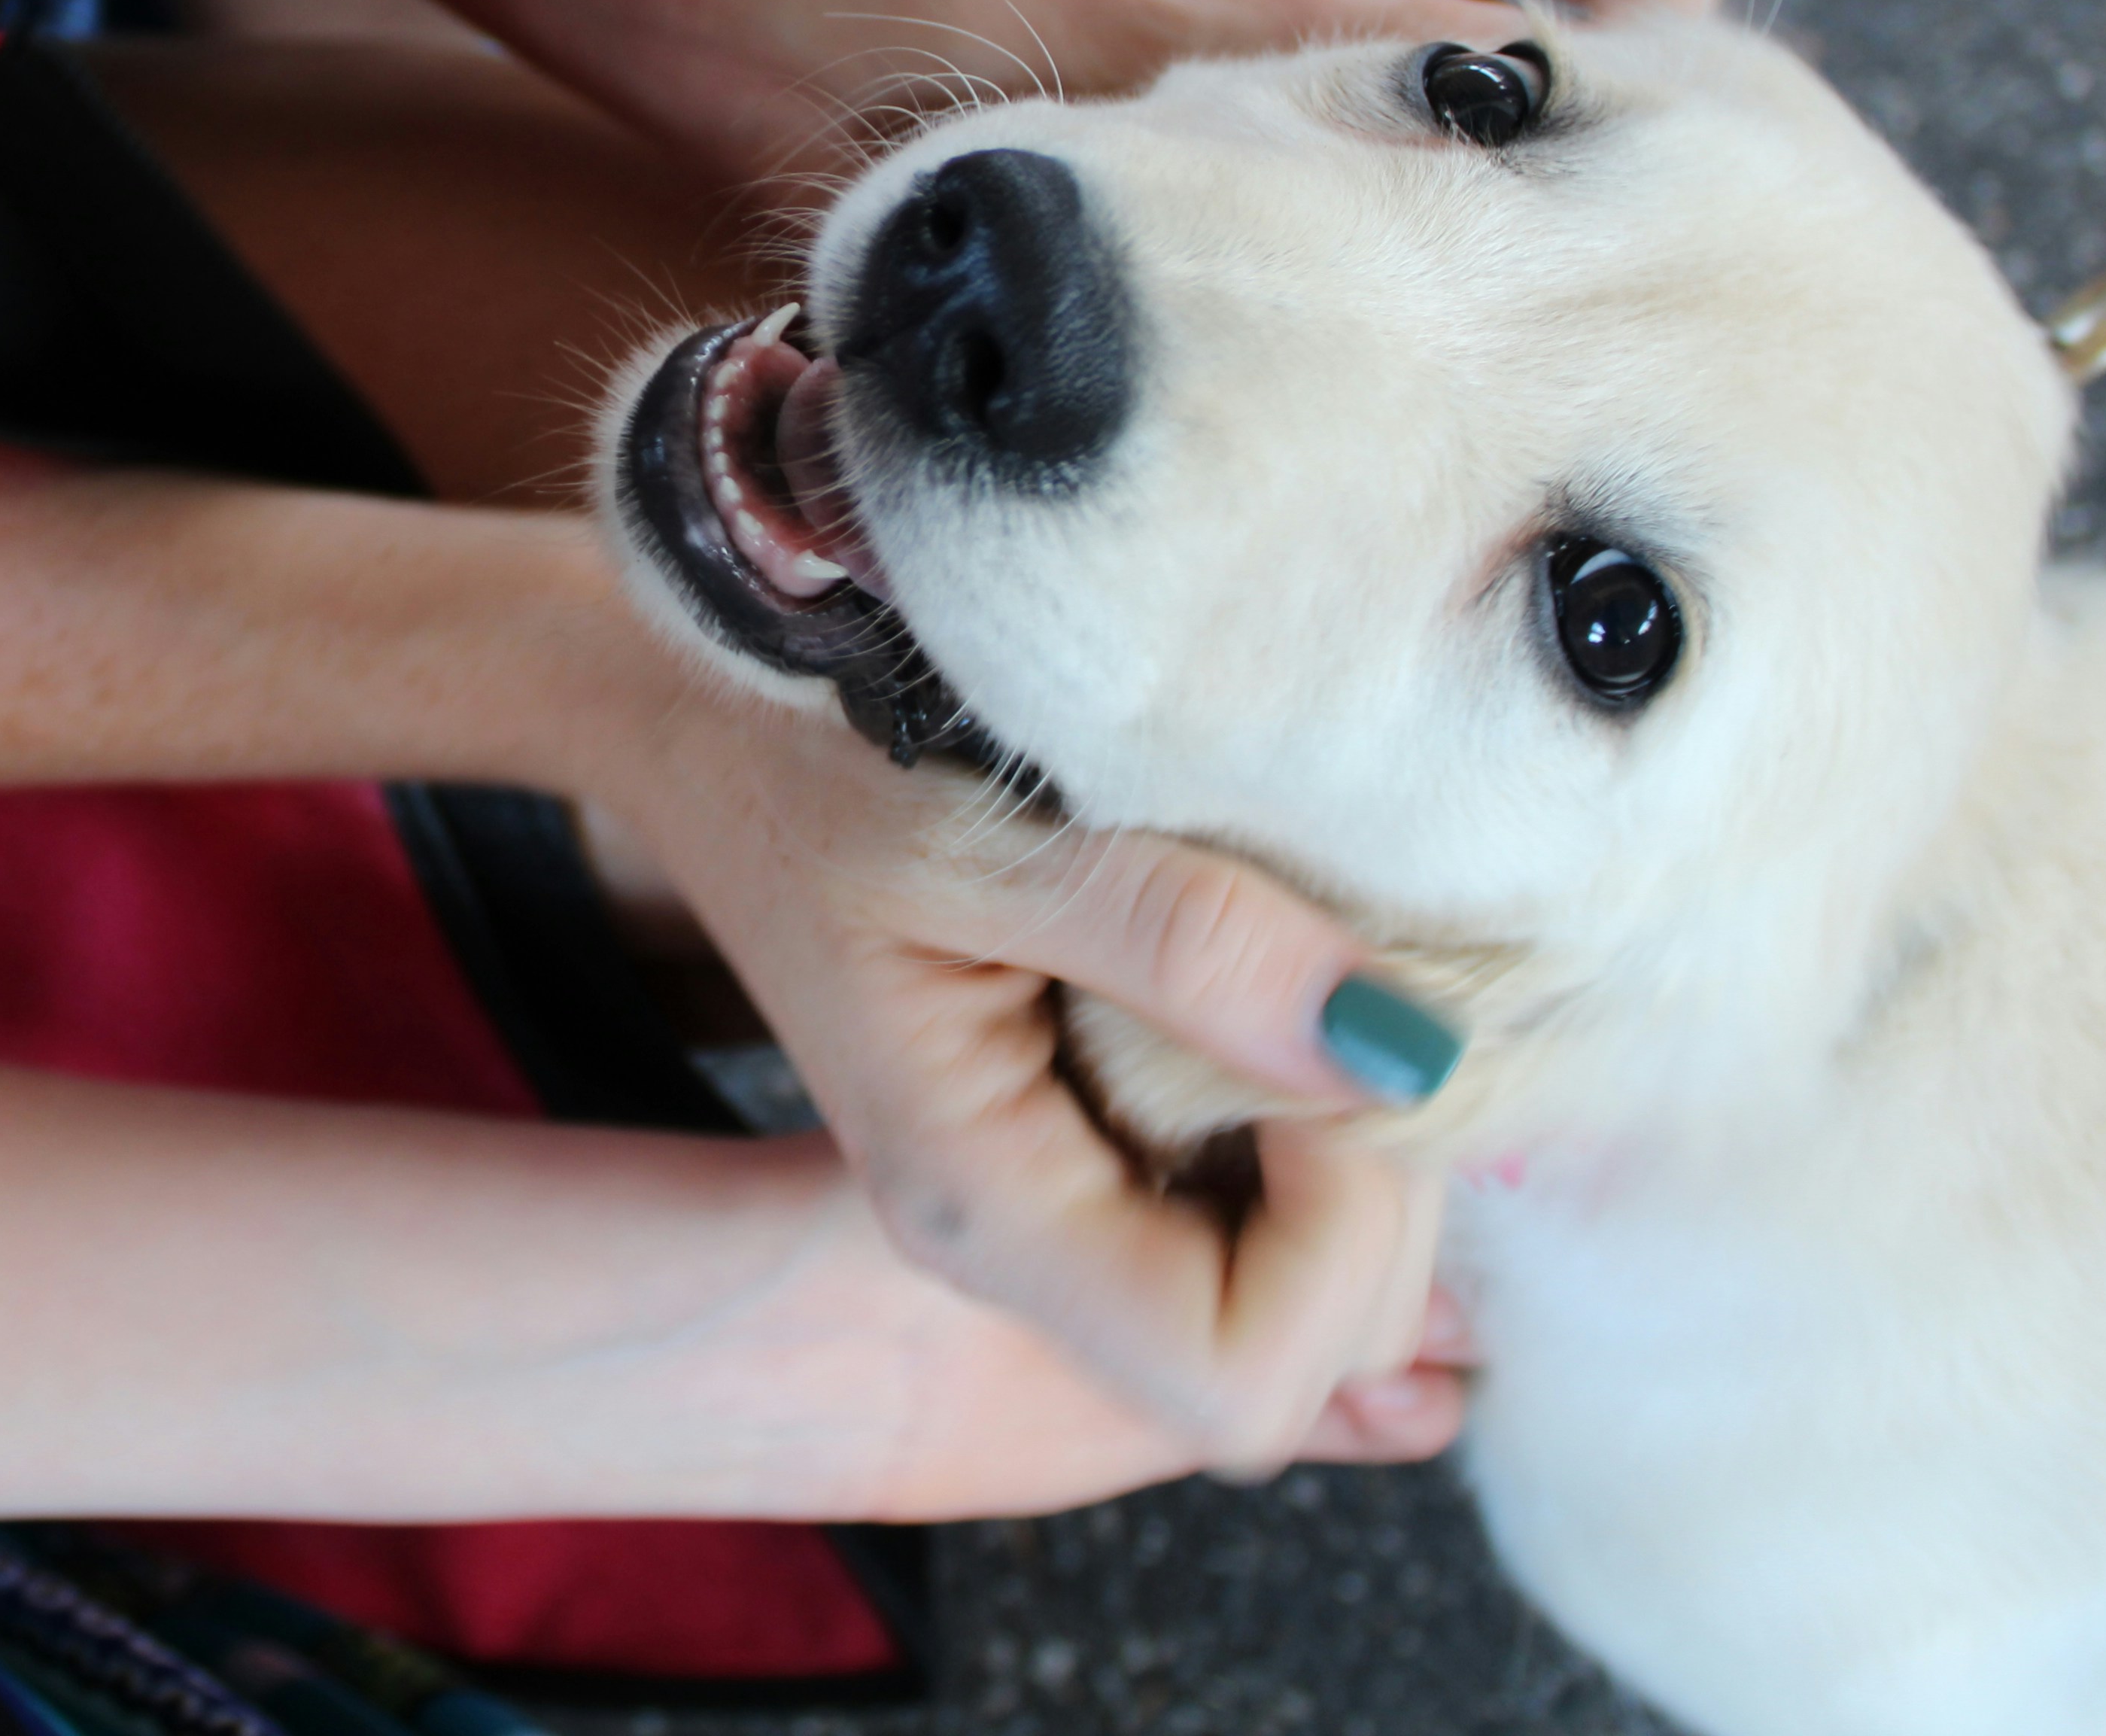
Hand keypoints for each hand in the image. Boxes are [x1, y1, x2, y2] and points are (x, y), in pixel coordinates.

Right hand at [586, 675, 1456, 1476]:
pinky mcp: (1086, 1143)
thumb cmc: (807, 762)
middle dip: (1378, 1200)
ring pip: (1304, 1287)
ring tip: (1309, 991)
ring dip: (1358, 1153)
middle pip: (1300, 1356)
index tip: (1329, 1062)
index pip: (1238, 1384)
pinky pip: (1261, 1203)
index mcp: (980, 1205)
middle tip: (1343, 1009)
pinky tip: (1277, 1001)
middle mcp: (1020, 1244)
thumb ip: (1185, 943)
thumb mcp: (980, 834)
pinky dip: (1318, 1115)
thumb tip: (1400, 1052)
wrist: (705, 722)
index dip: (1344, 1241)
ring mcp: (1056, 1203)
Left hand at [645, 0, 1732, 177]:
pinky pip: (1390, 198)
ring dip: (1450, 219)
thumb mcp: (1234, 32)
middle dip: (1565, 157)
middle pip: (1603, 52)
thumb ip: (1430, 73)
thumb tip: (1603, 136)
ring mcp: (1343, 41)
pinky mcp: (1275, 131)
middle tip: (1480, 257)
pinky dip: (1367, 253)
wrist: (805, 44)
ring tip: (1357, 276)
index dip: (1658, 45)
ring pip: (1497, 149)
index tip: (1568, 156)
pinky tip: (1293, 300)